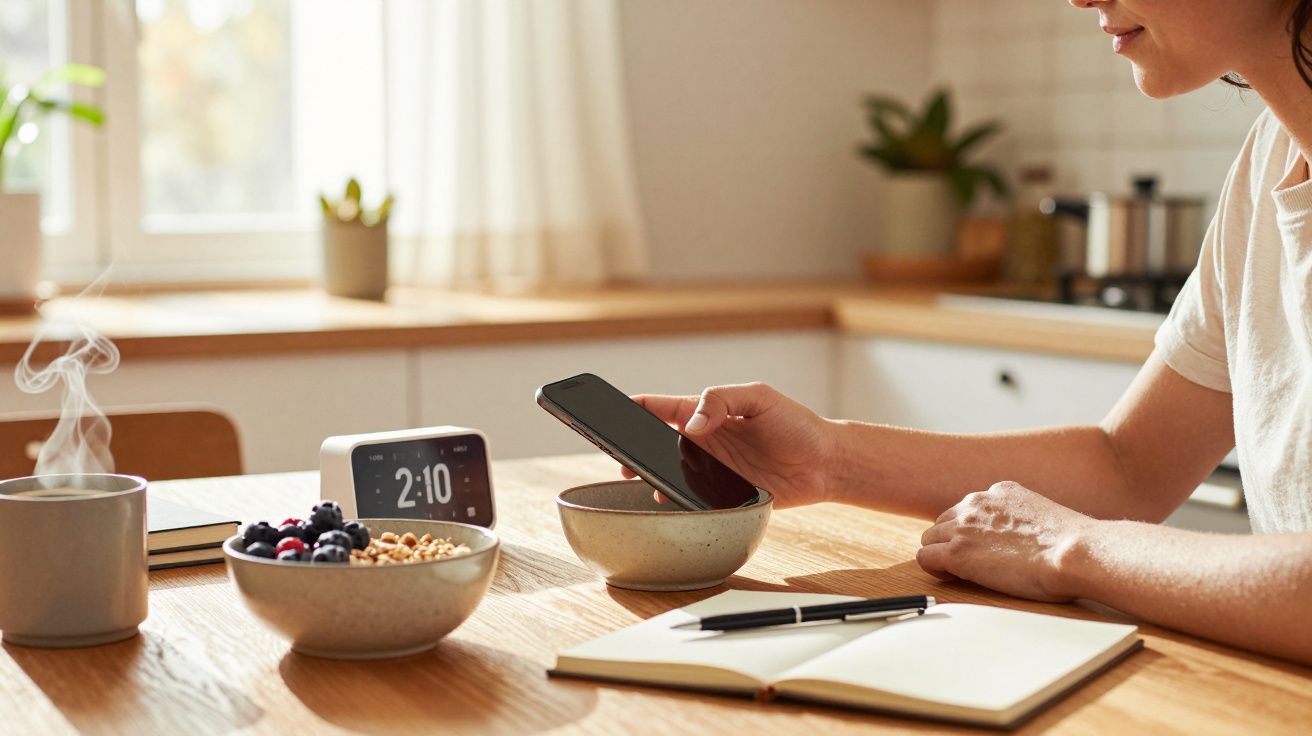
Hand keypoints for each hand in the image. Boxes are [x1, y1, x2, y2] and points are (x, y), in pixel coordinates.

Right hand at [620, 382, 837, 508]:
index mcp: (708, 412)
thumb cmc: (797, 424)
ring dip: (651, 477)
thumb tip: (693, 423)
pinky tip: (669, 501)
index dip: (635, 406)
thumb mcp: (760, 398)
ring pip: (669, 473)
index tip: (611, 410)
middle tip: (621, 457)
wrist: (826, 464)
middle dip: (633, 449)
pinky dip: (677, 501)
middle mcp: (705, 441)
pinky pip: (692, 499)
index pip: (661, 406)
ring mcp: (712, 469)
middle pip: (656, 443)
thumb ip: (722, 401)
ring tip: (640, 480)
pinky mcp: (723, 495)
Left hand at [916, 481, 1094, 601]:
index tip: (983, 547)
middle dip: (952, 541)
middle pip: (945, 521)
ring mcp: (964, 526)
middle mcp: (977, 502)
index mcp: (1001, 492)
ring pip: (931, 538)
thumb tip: (1022, 540)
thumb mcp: (1044, 517)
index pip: (969, 509)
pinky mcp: (957, 552)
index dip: (971, 531)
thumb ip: (1022, 521)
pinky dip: (934, 568)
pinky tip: (952, 577)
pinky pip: (925, 557)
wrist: (1074, 552)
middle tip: (971, 563)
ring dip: (942, 554)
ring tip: (962, 572)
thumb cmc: (1072, 545)